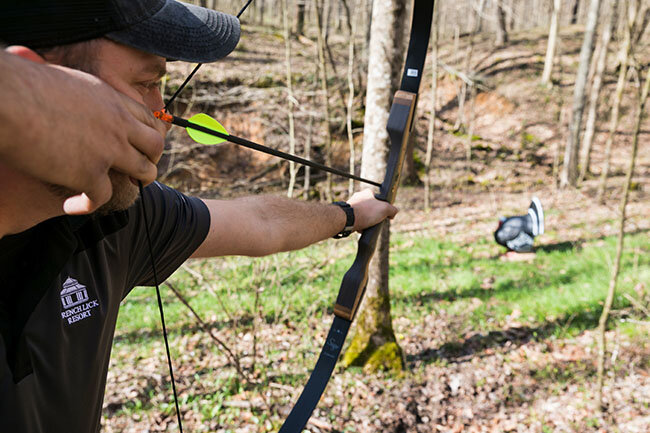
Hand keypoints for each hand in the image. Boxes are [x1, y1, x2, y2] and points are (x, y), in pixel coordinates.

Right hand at [0, 50, 166, 213]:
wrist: (9, 100)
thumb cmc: (22, 85)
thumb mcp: (62, 80)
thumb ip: (75, 93)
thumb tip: (58, 80)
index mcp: (111, 99)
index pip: (147, 117)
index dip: (150, 133)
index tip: (144, 145)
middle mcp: (118, 123)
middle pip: (155, 145)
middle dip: (152, 159)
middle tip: (140, 171)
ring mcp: (109, 150)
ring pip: (143, 171)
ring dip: (138, 183)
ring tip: (124, 189)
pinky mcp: (90, 174)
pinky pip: (102, 197)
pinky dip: (88, 205)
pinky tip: (72, 205)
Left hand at [347, 189, 398, 231]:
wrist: (347, 219)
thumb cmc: (365, 212)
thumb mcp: (385, 209)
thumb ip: (392, 209)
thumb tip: (394, 212)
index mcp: (367, 192)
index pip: (379, 199)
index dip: (383, 207)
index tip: (385, 214)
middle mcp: (358, 197)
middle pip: (371, 208)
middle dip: (374, 216)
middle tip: (376, 221)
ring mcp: (351, 205)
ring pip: (363, 214)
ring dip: (366, 221)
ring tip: (367, 225)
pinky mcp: (346, 213)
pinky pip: (356, 220)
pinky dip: (359, 224)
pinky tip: (361, 228)